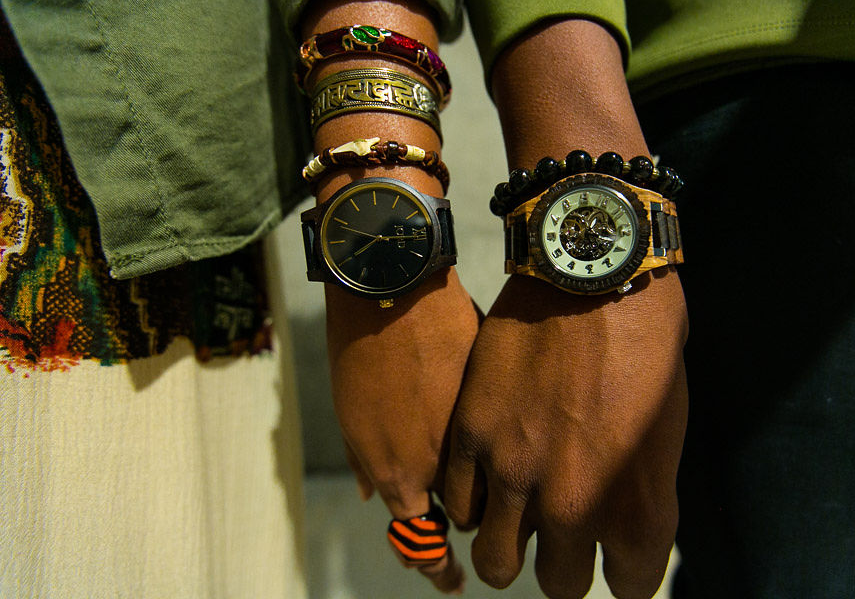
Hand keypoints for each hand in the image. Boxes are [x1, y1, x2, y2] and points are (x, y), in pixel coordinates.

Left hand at [325, 267, 480, 593]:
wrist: (393, 285)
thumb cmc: (358, 348)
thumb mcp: (350, 412)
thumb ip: (367, 460)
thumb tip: (375, 497)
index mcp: (399, 472)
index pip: (423, 542)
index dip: (437, 567)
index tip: (451, 580)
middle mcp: (443, 461)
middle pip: (467, 512)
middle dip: (468, 512)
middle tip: (468, 499)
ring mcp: (476, 428)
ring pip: (493, 472)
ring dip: (491, 469)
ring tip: (491, 450)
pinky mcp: (498, 392)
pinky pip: (505, 427)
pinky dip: (504, 426)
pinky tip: (502, 407)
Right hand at [444, 270, 687, 598]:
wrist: (594, 274)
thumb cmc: (647, 344)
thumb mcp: (666, 428)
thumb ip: (640, 489)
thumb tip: (617, 515)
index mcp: (639, 507)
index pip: (631, 585)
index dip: (626, 575)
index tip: (619, 561)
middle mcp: (575, 506)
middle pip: (560, 584)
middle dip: (567, 569)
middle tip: (566, 542)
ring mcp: (516, 474)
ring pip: (497, 561)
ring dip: (510, 550)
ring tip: (518, 522)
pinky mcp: (472, 436)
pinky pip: (459, 503)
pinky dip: (475, 504)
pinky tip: (489, 483)